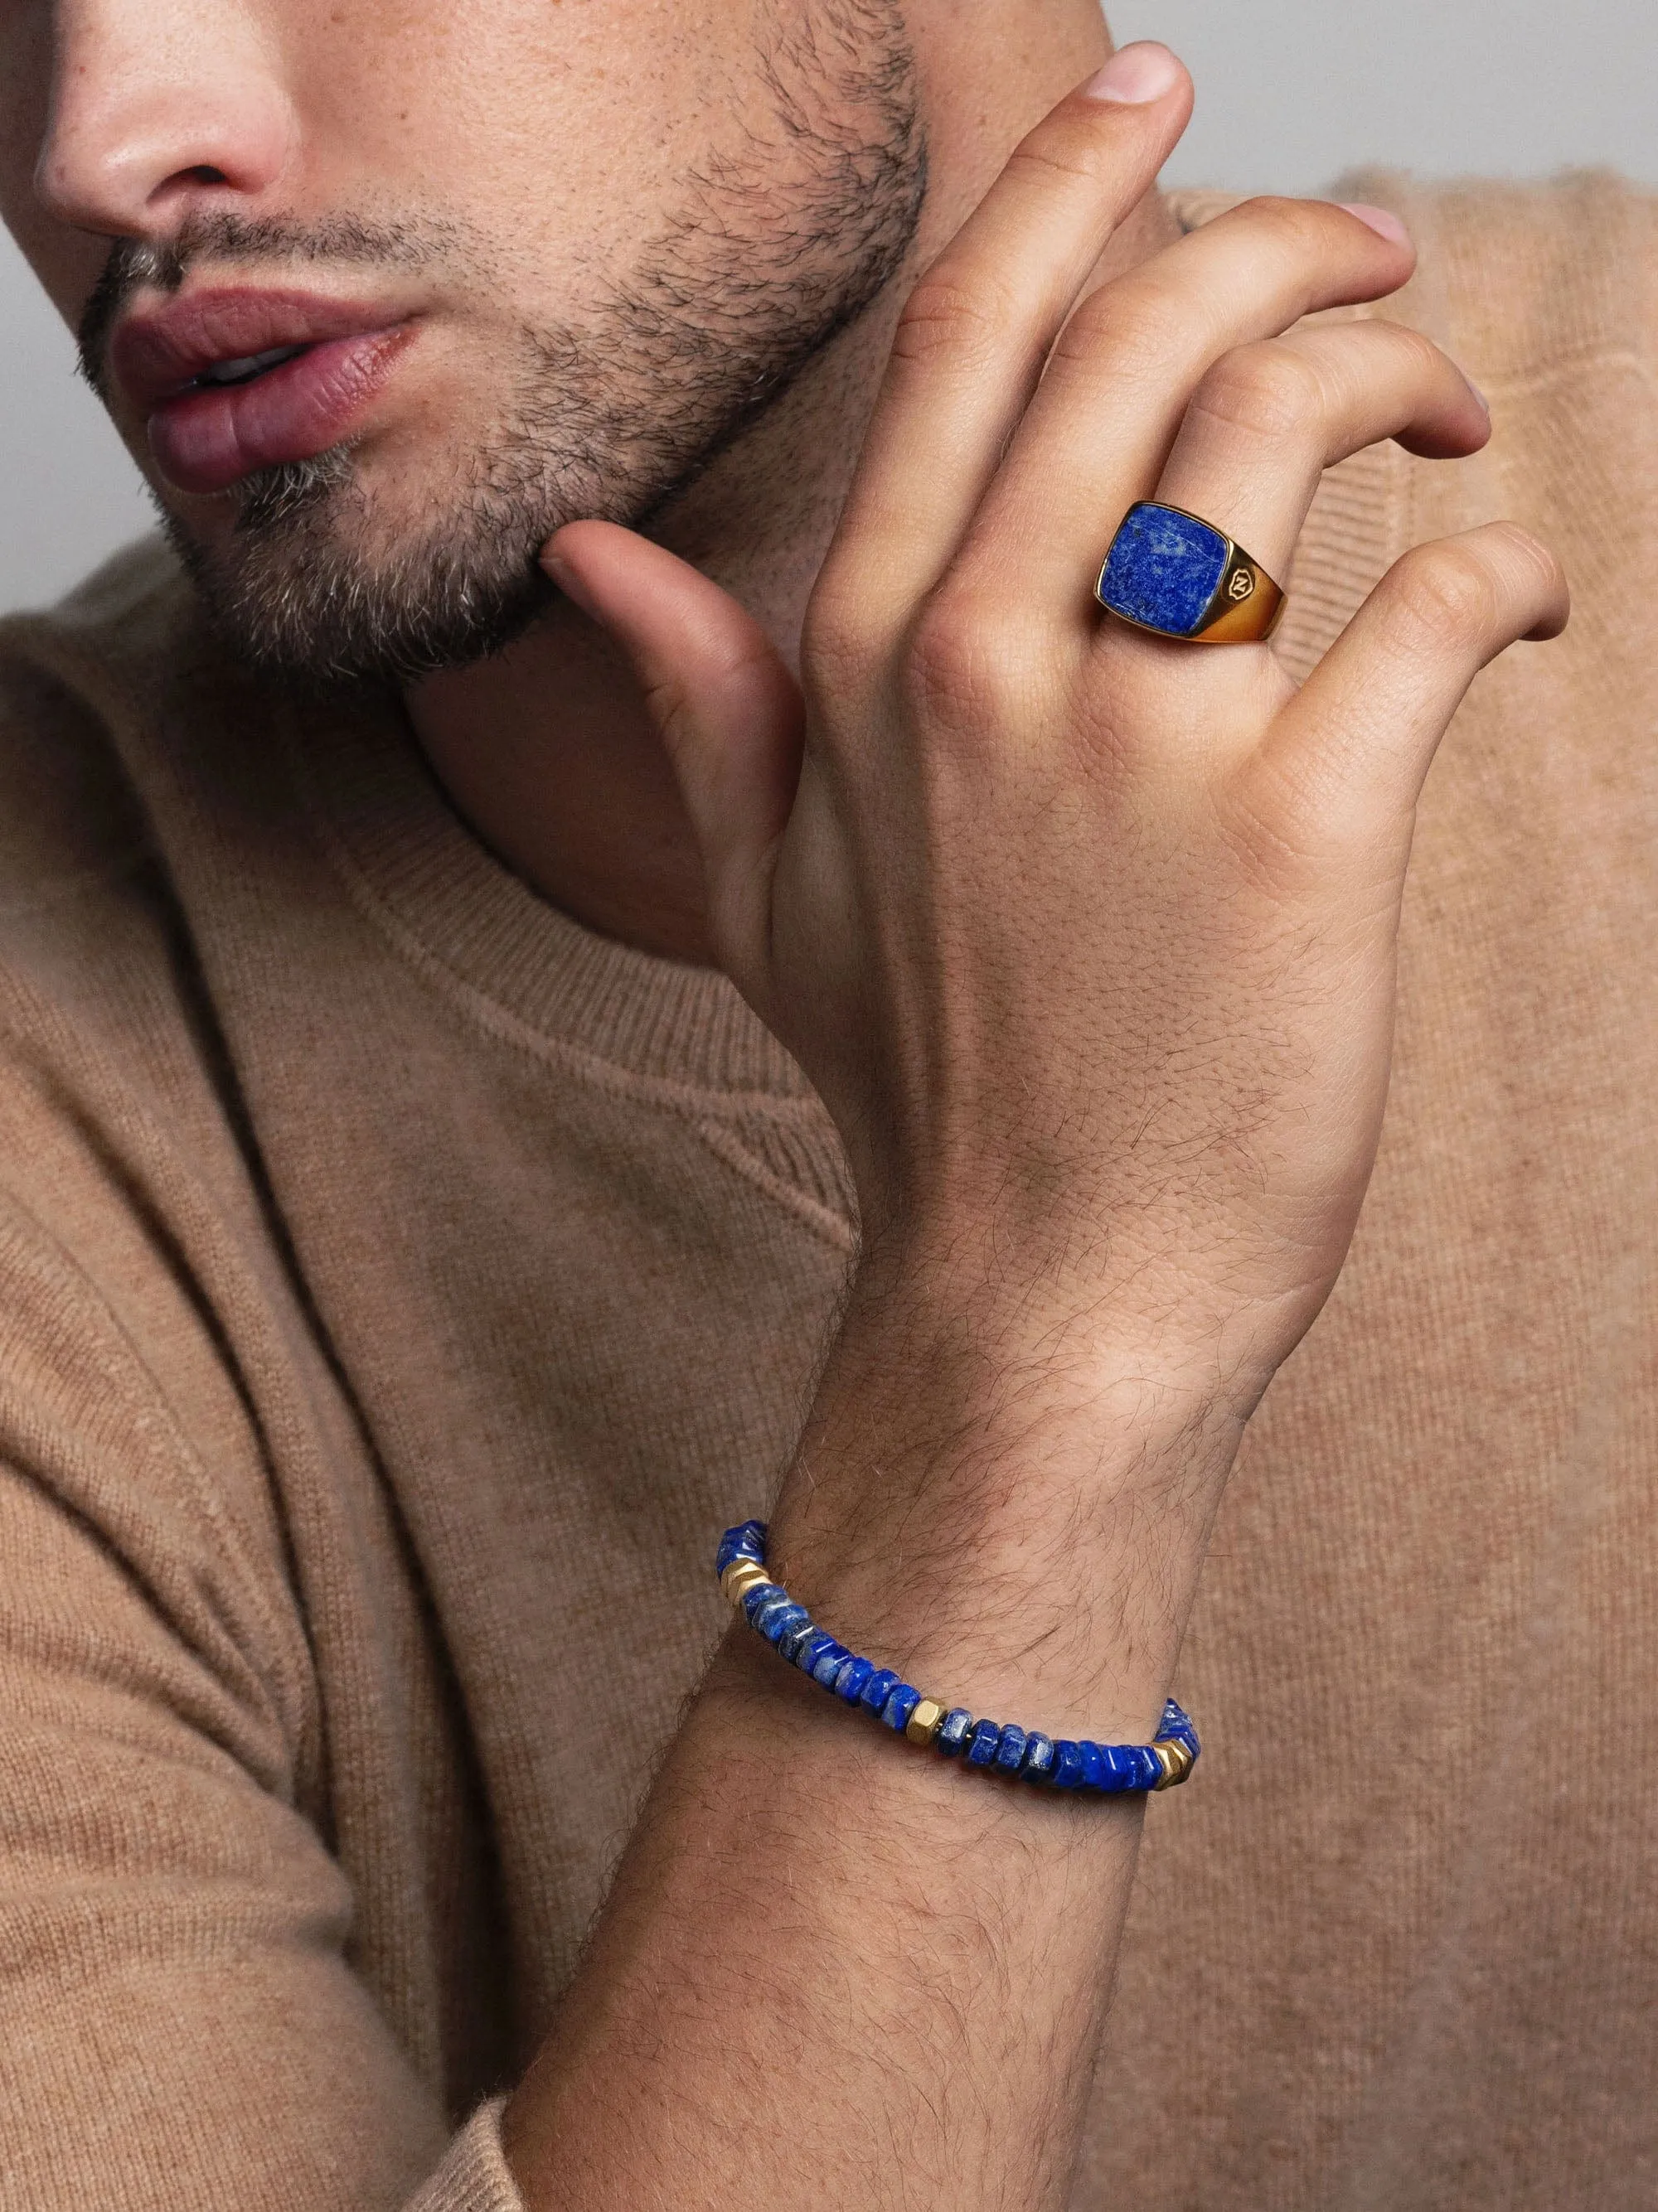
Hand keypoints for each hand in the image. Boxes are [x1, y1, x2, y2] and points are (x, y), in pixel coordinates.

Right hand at [542, 47, 1566, 1410]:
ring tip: (1447, 413)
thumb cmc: (926, 1092)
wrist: (1046, 1296)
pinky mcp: (1305, 830)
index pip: (973, 332)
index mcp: (864, 657)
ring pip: (1295, 421)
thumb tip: (592, 560)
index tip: (1159, 91)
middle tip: (1370, 260)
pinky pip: (1443, 599)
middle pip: (1153, 325)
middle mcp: (982, 664)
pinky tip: (1524, 599)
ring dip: (1402, 370)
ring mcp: (1140, 745)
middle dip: (1285, 237)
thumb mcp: (761, 896)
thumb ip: (698, 702)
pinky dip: (1512, 562)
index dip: (1074, 173)